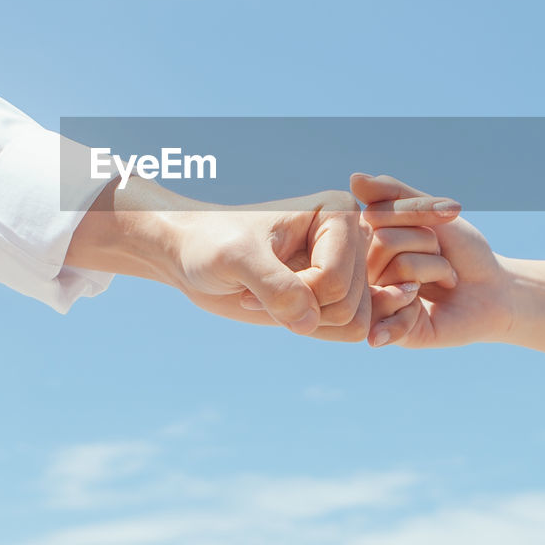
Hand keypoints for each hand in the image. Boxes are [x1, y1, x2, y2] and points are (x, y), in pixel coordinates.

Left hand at [67, 179, 392, 341]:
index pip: (337, 280)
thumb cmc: (210, 243)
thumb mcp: (235, 257)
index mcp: (338, 213)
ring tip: (267, 296)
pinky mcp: (335, 294)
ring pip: (353, 323)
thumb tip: (308, 321)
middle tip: (257, 289)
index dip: (293, 292)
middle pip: (349, 306)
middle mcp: (351, 240)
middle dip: (298, 309)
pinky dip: (311, 330)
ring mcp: (347, 269)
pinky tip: (282, 310)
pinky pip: (346, 332)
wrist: (192, 253)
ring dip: (304, 322)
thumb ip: (272, 286)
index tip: (251, 270)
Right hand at [352, 173, 513, 347]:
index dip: (415, 217)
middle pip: (385, 242)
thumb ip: (393, 195)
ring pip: (397, 271)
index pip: (375, 215)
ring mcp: (376, 300)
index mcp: (371, 241)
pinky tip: (422, 309)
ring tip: (443, 280)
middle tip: (442, 260)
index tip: (435, 228)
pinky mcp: (389, 331)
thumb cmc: (463, 250)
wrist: (496, 290)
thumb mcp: (431, 213)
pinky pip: (390, 314)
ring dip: (435, 270)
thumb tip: (353, 178)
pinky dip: (415, 306)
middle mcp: (366, 271)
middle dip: (428, 245)